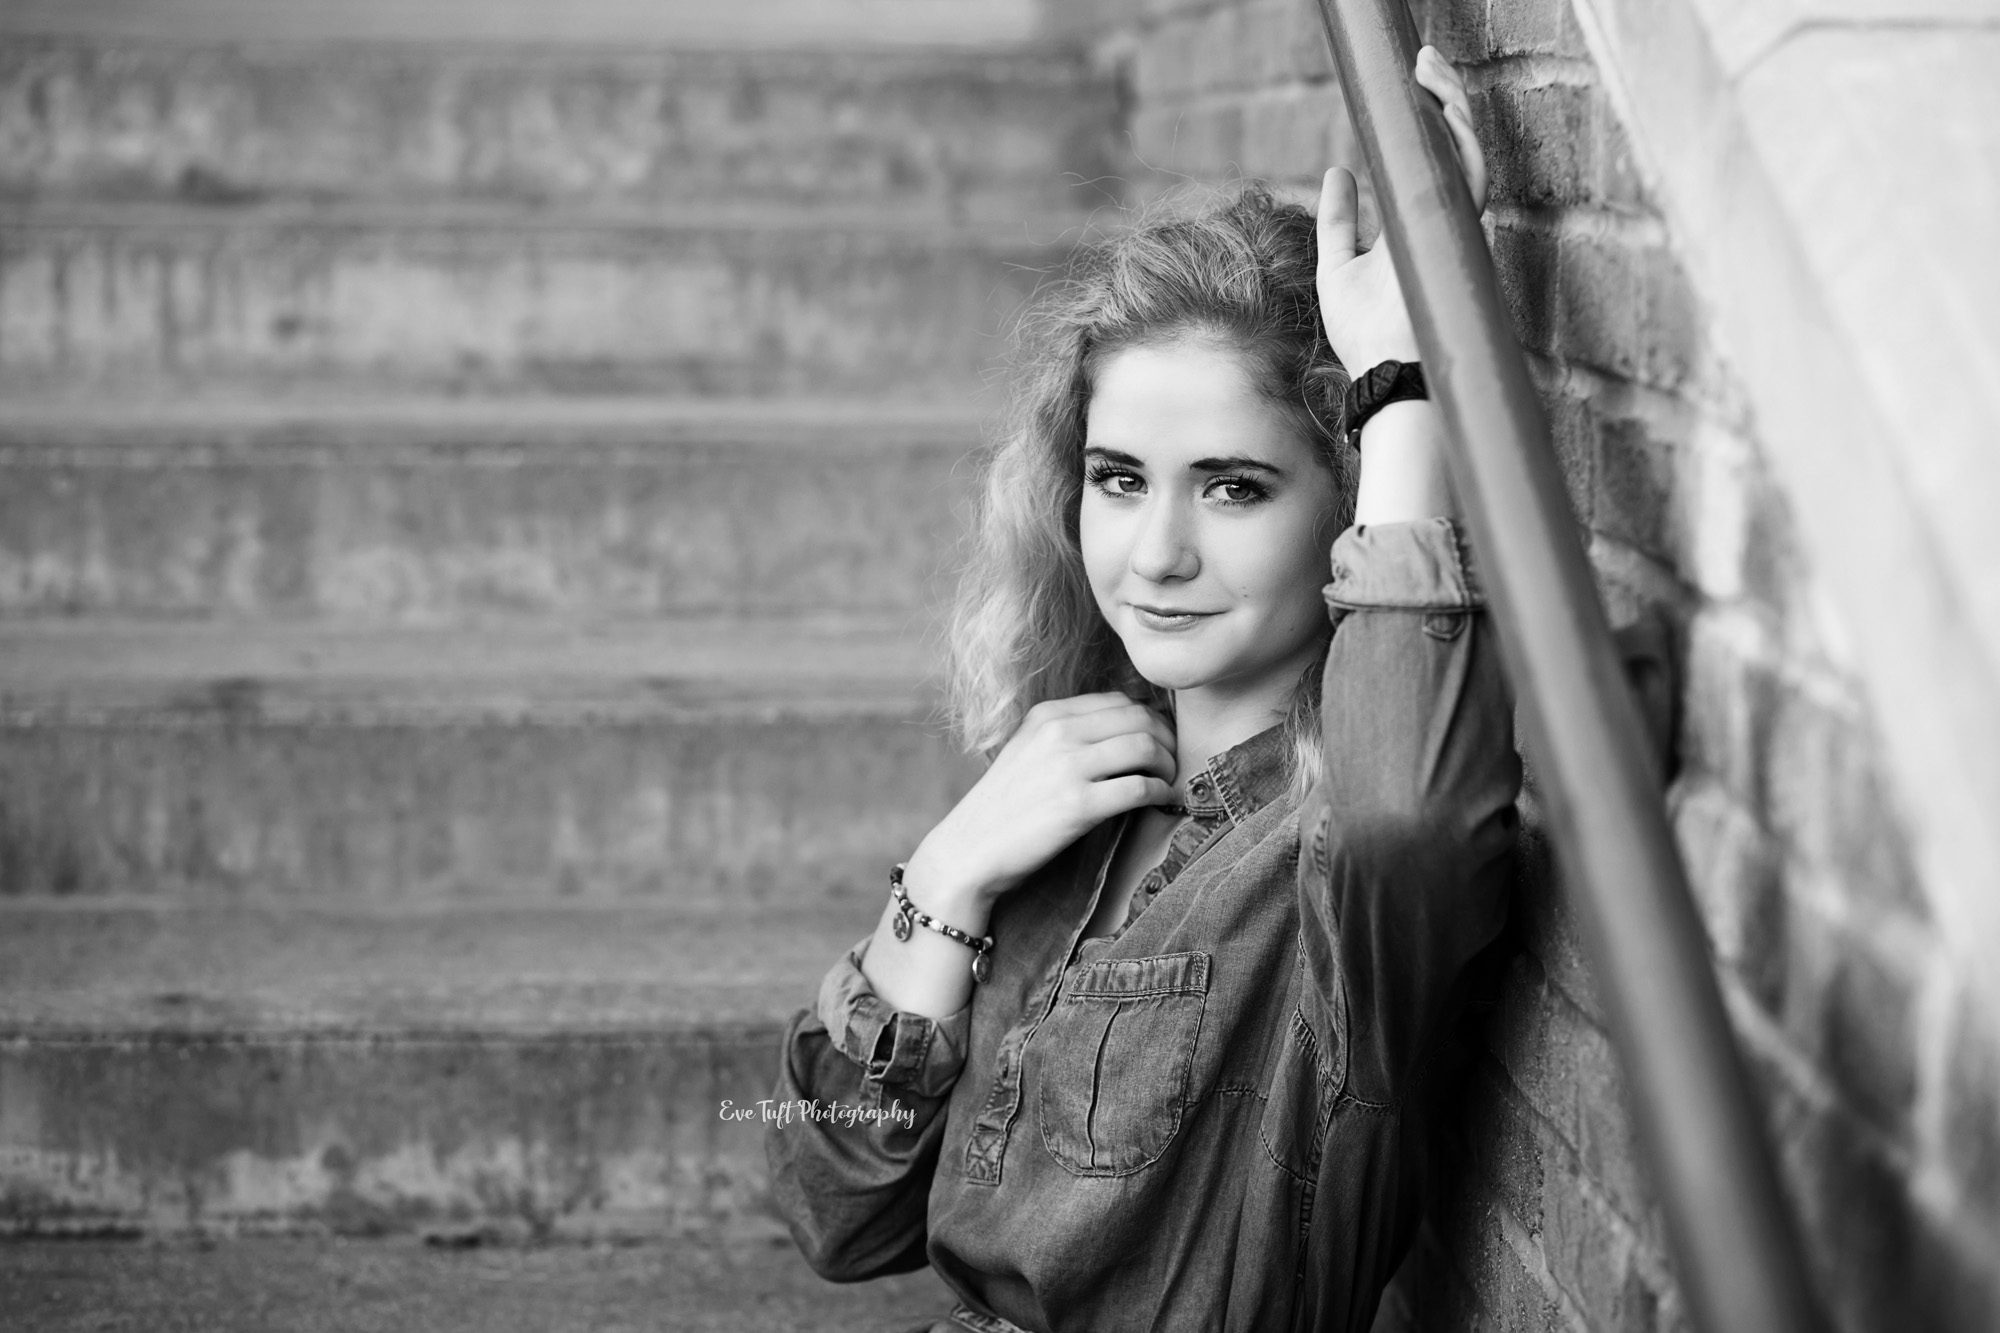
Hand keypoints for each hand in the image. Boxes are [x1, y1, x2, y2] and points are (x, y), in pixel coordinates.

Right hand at [904, 693, 1175, 909]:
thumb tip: (1126, 730)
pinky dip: (1162, 793)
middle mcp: (1058, 732)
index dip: (1150, 719)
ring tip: (1168, 782)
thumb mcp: (1027, 751)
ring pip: (1146, 748)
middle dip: (1167, 740)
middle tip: (1173, 763)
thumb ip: (1067, 734)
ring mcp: (1068, 767)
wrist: (970, 850)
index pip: (1120, 700)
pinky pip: (1140, 787)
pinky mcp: (1078, 805)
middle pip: (1140, 719)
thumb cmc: (1004, 807)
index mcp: (1048, 714)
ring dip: (1168, 765)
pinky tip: (1162, 801)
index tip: (1160, 740)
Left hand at [1317, 46, 1487, 373]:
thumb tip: (1337, 170)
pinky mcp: (1459, 236)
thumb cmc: (1364, 333)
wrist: (1383, 369)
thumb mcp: (1336, 266)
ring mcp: (1454, 229)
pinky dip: (1461, 138)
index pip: (1428, 161)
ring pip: (1468, 152)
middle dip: (1443, 100)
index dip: (1425, 122)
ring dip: (1453, 105)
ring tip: (1431, 68)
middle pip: (1453, 148)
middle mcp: (1441, 223)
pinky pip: (1471, 175)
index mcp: (1416, 226)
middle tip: (1423, 62)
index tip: (1410, 85)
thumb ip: (1339, 221)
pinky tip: (1443, 105)